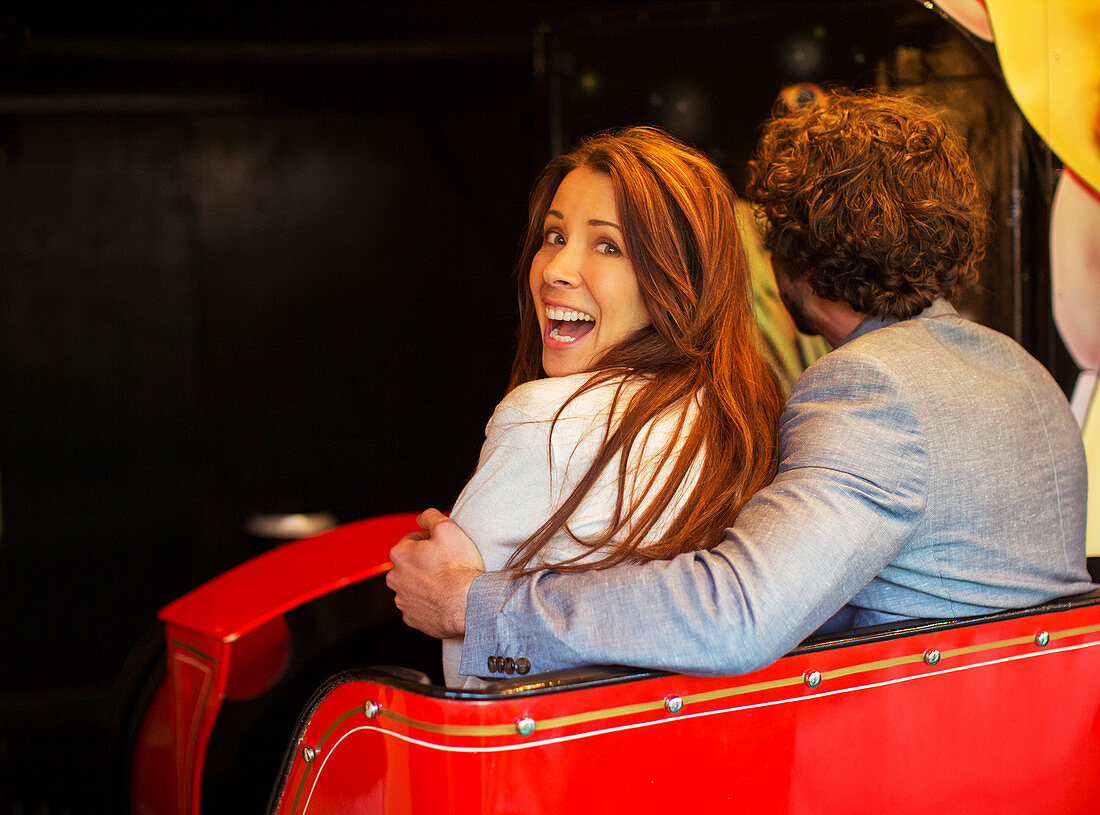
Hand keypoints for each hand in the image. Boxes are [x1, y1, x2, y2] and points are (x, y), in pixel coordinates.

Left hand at [387, 508, 484, 638]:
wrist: (468, 605)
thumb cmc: (459, 567)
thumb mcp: (448, 528)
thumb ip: (430, 516)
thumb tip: (421, 518)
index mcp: (400, 554)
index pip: (413, 540)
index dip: (431, 541)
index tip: (446, 548)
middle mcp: (394, 577)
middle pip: (411, 563)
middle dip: (425, 562)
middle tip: (447, 565)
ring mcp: (402, 600)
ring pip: (413, 584)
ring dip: (426, 582)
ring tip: (447, 583)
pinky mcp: (411, 617)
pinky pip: (418, 605)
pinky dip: (428, 601)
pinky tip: (443, 599)